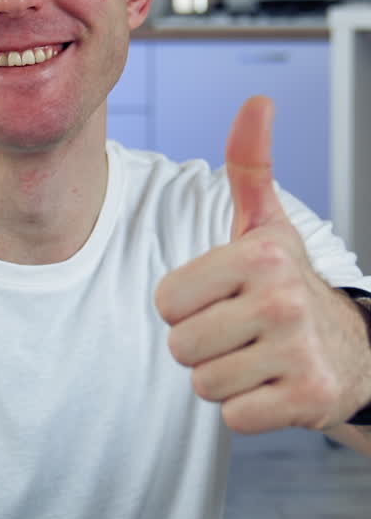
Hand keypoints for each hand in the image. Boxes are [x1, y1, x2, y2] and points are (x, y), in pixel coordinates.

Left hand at [154, 95, 370, 433]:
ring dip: (223, 378)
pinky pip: (232, 417)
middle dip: (202, 346)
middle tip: (239, 334)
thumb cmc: (287, 284)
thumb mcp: (266, 225)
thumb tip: (256, 102)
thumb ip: (249, 165)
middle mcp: (282, 299)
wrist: (354, 350)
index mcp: (259, 255)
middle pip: (180, 346)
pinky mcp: (307, 400)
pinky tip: (271, 387)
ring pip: (203, 384)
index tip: (221, 299)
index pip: (166, 301)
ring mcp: (297, 352)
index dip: (185, 306)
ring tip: (255, 358)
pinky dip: (246, 410)